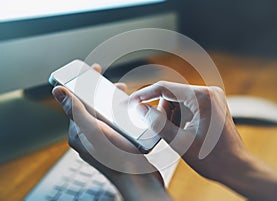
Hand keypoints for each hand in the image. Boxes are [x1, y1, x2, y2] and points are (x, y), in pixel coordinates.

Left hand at [52, 65, 170, 200]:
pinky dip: (120, 113)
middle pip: (92, 107)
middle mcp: (88, 136)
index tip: (93, 70)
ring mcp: (102, 140)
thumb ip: (76, 110)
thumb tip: (57, 91)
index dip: (84, 84)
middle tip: (114, 84)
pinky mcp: (114, 142)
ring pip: (104, 114)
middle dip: (102, 92)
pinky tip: (130, 110)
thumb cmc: (116, 157)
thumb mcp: (94, 130)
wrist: (138, 178)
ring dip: (112, 101)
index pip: (76, 102)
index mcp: (78, 132)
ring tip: (124, 95)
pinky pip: (114, 122)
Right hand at [130, 81, 246, 181]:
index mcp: (202, 97)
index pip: (165, 88)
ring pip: (177, 100)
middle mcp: (209, 92)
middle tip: (163, 131)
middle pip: (171, 95)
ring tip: (178, 135)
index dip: (144, 94)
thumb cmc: (213, 158)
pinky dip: (179, 117)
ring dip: (171, 116)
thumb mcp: (179, 141)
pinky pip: (186, 105)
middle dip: (162, 112)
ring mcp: (211, 97)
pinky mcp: (211, 104)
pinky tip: (183, 131)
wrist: (235, 167)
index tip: (132, 102)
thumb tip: (140, 108)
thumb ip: (157, 122)